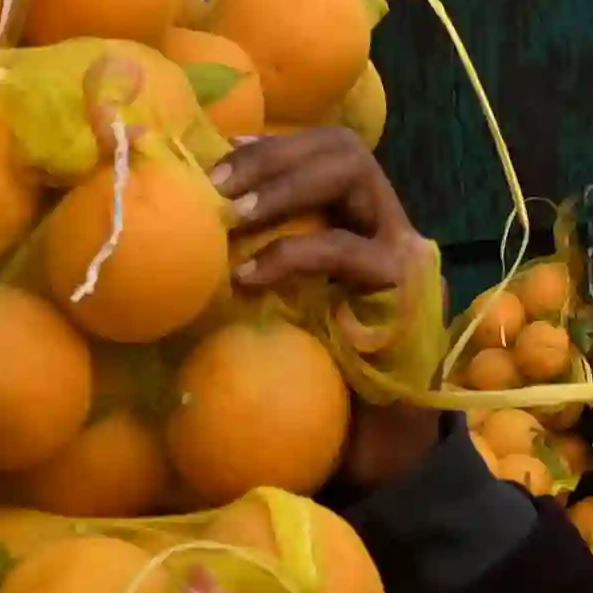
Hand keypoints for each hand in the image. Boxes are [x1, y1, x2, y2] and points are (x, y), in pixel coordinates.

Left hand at [217, 131, 444, 492]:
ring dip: (281, 187)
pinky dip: (291, 254)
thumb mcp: (280, 300)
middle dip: (272, 157)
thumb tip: (188, 217)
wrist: (373, 447)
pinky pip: (345, 250)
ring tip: (232, 215)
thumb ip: (258, 255)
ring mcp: (402, 253)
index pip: (325, 148)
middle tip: (215, 185)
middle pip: (343, 148)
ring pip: (352, 175)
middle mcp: (388, 224)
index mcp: (359, 219)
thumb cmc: (318, 370)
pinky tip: (249, 276)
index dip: (270, 145)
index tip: (214, 156)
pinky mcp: (404, 291)